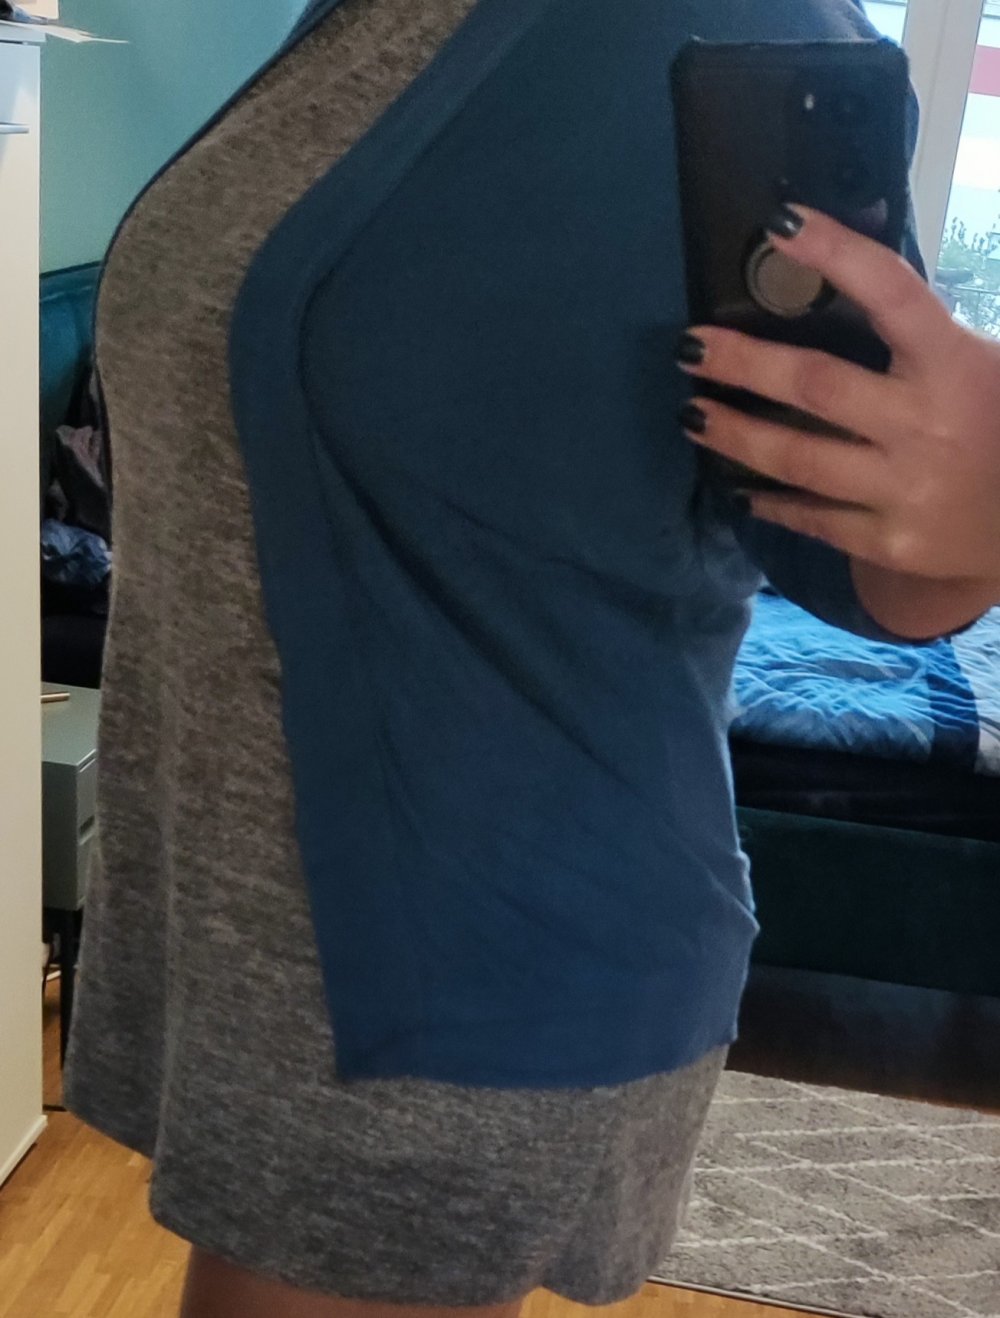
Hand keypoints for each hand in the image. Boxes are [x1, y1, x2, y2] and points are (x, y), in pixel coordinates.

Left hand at [676, 207, 999, 609]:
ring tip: (693, 416)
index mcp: (957, 366)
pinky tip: (738, 488)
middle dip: (743, 363)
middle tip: (690, 347)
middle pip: (815, 384)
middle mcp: (927, 425)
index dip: (837, 252)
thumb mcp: (981, 364)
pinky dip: (771, 501)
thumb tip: (847, 270)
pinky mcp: (892, 542)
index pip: (893, 293)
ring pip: (798, 457)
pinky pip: (814, 518)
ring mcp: (906, 489)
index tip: (782, 223)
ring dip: (735, 434)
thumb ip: (921, 332)